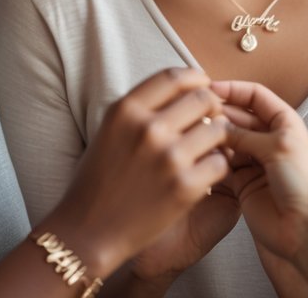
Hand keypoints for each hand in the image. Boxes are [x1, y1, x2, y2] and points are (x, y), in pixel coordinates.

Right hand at [37, 68, 229, 279]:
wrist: (87, 232)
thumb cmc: (97, 181)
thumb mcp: (109, 131)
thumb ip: (140, 109)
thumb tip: (180, 90)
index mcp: (126, 110)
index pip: (174, 77)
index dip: (195, 78)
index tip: (203, 84)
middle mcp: (148, 128)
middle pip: (201, 98)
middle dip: (212, 107)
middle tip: (212, 118)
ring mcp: (169, 157)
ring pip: (217, 129)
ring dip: (218, 138)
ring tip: (210, 148)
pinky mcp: (185, 187)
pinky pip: (220, 163)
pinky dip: (218, 167)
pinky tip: (207, 173)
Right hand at [214, 80, 307, 293]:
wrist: (307, 234)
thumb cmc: (306, 187)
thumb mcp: (277, 148)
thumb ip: (244, 133)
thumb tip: (219, 122)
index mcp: (286, 124)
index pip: (256, 96)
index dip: (234, 90)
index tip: (210, 88)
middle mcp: (270, 141)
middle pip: (239, 117)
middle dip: (220, 113)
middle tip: (198, 113)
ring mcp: (256, 163)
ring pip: (228, 141)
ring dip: (215, 137)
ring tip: (198, 134)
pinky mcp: (243, 184)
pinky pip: (223, 164)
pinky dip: (213, 158)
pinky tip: (203, 155)